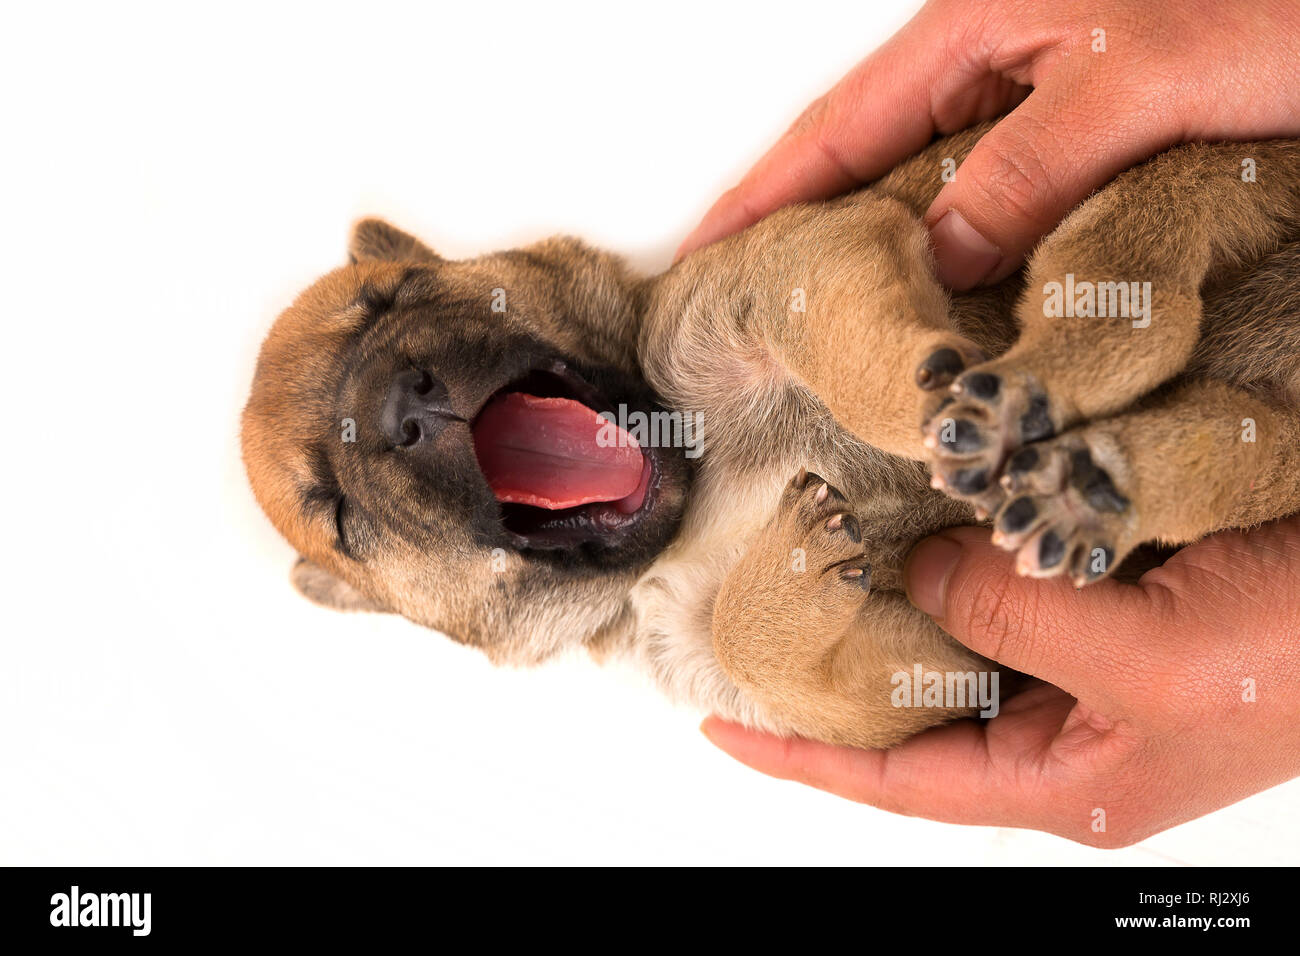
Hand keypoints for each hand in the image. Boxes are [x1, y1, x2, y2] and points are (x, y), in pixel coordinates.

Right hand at [677, 0, 1299, 288]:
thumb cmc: (1281, 3)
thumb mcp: (1140, 85)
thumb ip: (1027, 169)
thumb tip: (937, 256)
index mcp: (982, 23)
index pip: (840, 126)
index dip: (762, 192)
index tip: (700, 250)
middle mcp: (998, 56)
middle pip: (865, 154)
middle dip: (800, 224)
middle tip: (749, 303)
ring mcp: (1039, 92)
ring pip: (930, 182)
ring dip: (880, 247)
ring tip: (826, 316)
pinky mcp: (1086, 130)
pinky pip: (995, 198)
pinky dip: (961, 251)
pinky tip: (949, 297)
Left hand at [703, 518, 1299, 845]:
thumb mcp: (1150, 662)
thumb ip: (1018, 621)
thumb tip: (919, 573)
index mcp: (1063, 779)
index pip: (896, 779)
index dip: (803, 755)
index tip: (720, 723)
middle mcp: (1063, 724)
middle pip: (916, 702)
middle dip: (840, 660)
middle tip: (761, 607)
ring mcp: (1087, 658)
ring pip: (960, 629)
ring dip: (897, 587)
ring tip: (818, 549)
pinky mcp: (1109, 594)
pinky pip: (1009, 574)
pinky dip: (962, 542)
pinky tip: (918, 505)